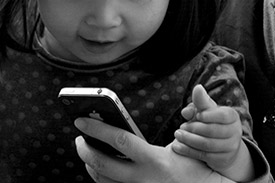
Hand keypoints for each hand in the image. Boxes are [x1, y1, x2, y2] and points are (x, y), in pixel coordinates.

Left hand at [73, 117, 225, 182]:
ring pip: (102, 181)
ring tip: (87, 150)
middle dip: (85, 150)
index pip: (120, 140)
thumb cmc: (196, 165)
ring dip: (90, 164)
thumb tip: (173, 99)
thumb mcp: (186, 144)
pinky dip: (101, 178)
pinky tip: (99, 166)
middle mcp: (143, 180)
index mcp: (156, 161)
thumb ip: (175, 124)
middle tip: (78, 139)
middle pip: (103, 165)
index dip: (97, 129)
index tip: (81, 121)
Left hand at [172, 85, 246, 176]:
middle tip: (181, 127)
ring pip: (207, 144)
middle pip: (213, 131)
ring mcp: (230, 147)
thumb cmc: (212, 123)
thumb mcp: (207, 111)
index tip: (196, 115)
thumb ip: (200, 102)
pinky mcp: (222, 160)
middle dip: (194, 128)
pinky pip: (203, 156)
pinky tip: (176, 146)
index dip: (209, 115)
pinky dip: (188, 150)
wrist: (223, 148)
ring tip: (177, 134)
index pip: (222, 115)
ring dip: (189, 139)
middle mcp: (235, 132)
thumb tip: (197, 89)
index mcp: (232, 117)